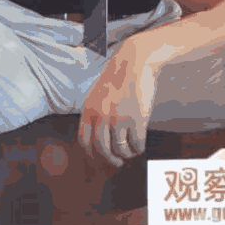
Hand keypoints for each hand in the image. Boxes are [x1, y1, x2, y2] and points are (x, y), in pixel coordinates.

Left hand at [78, 38, 157, 167]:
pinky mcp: (136, 118)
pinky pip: (136, 143)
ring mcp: (119, 118)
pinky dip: (138, 148)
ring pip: (120, 149)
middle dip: (110, 159)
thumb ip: (95, 112)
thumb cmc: (118, 77)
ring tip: (130, 152)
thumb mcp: (98, 94)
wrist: (134, 61)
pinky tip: (139, 146)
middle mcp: (101, 116)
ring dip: (126, 154)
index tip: (99, 158)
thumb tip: (97, 135)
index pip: (84, 141)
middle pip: (102, 149)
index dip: (92, 154)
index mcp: (89, 109)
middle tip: (117, 162)